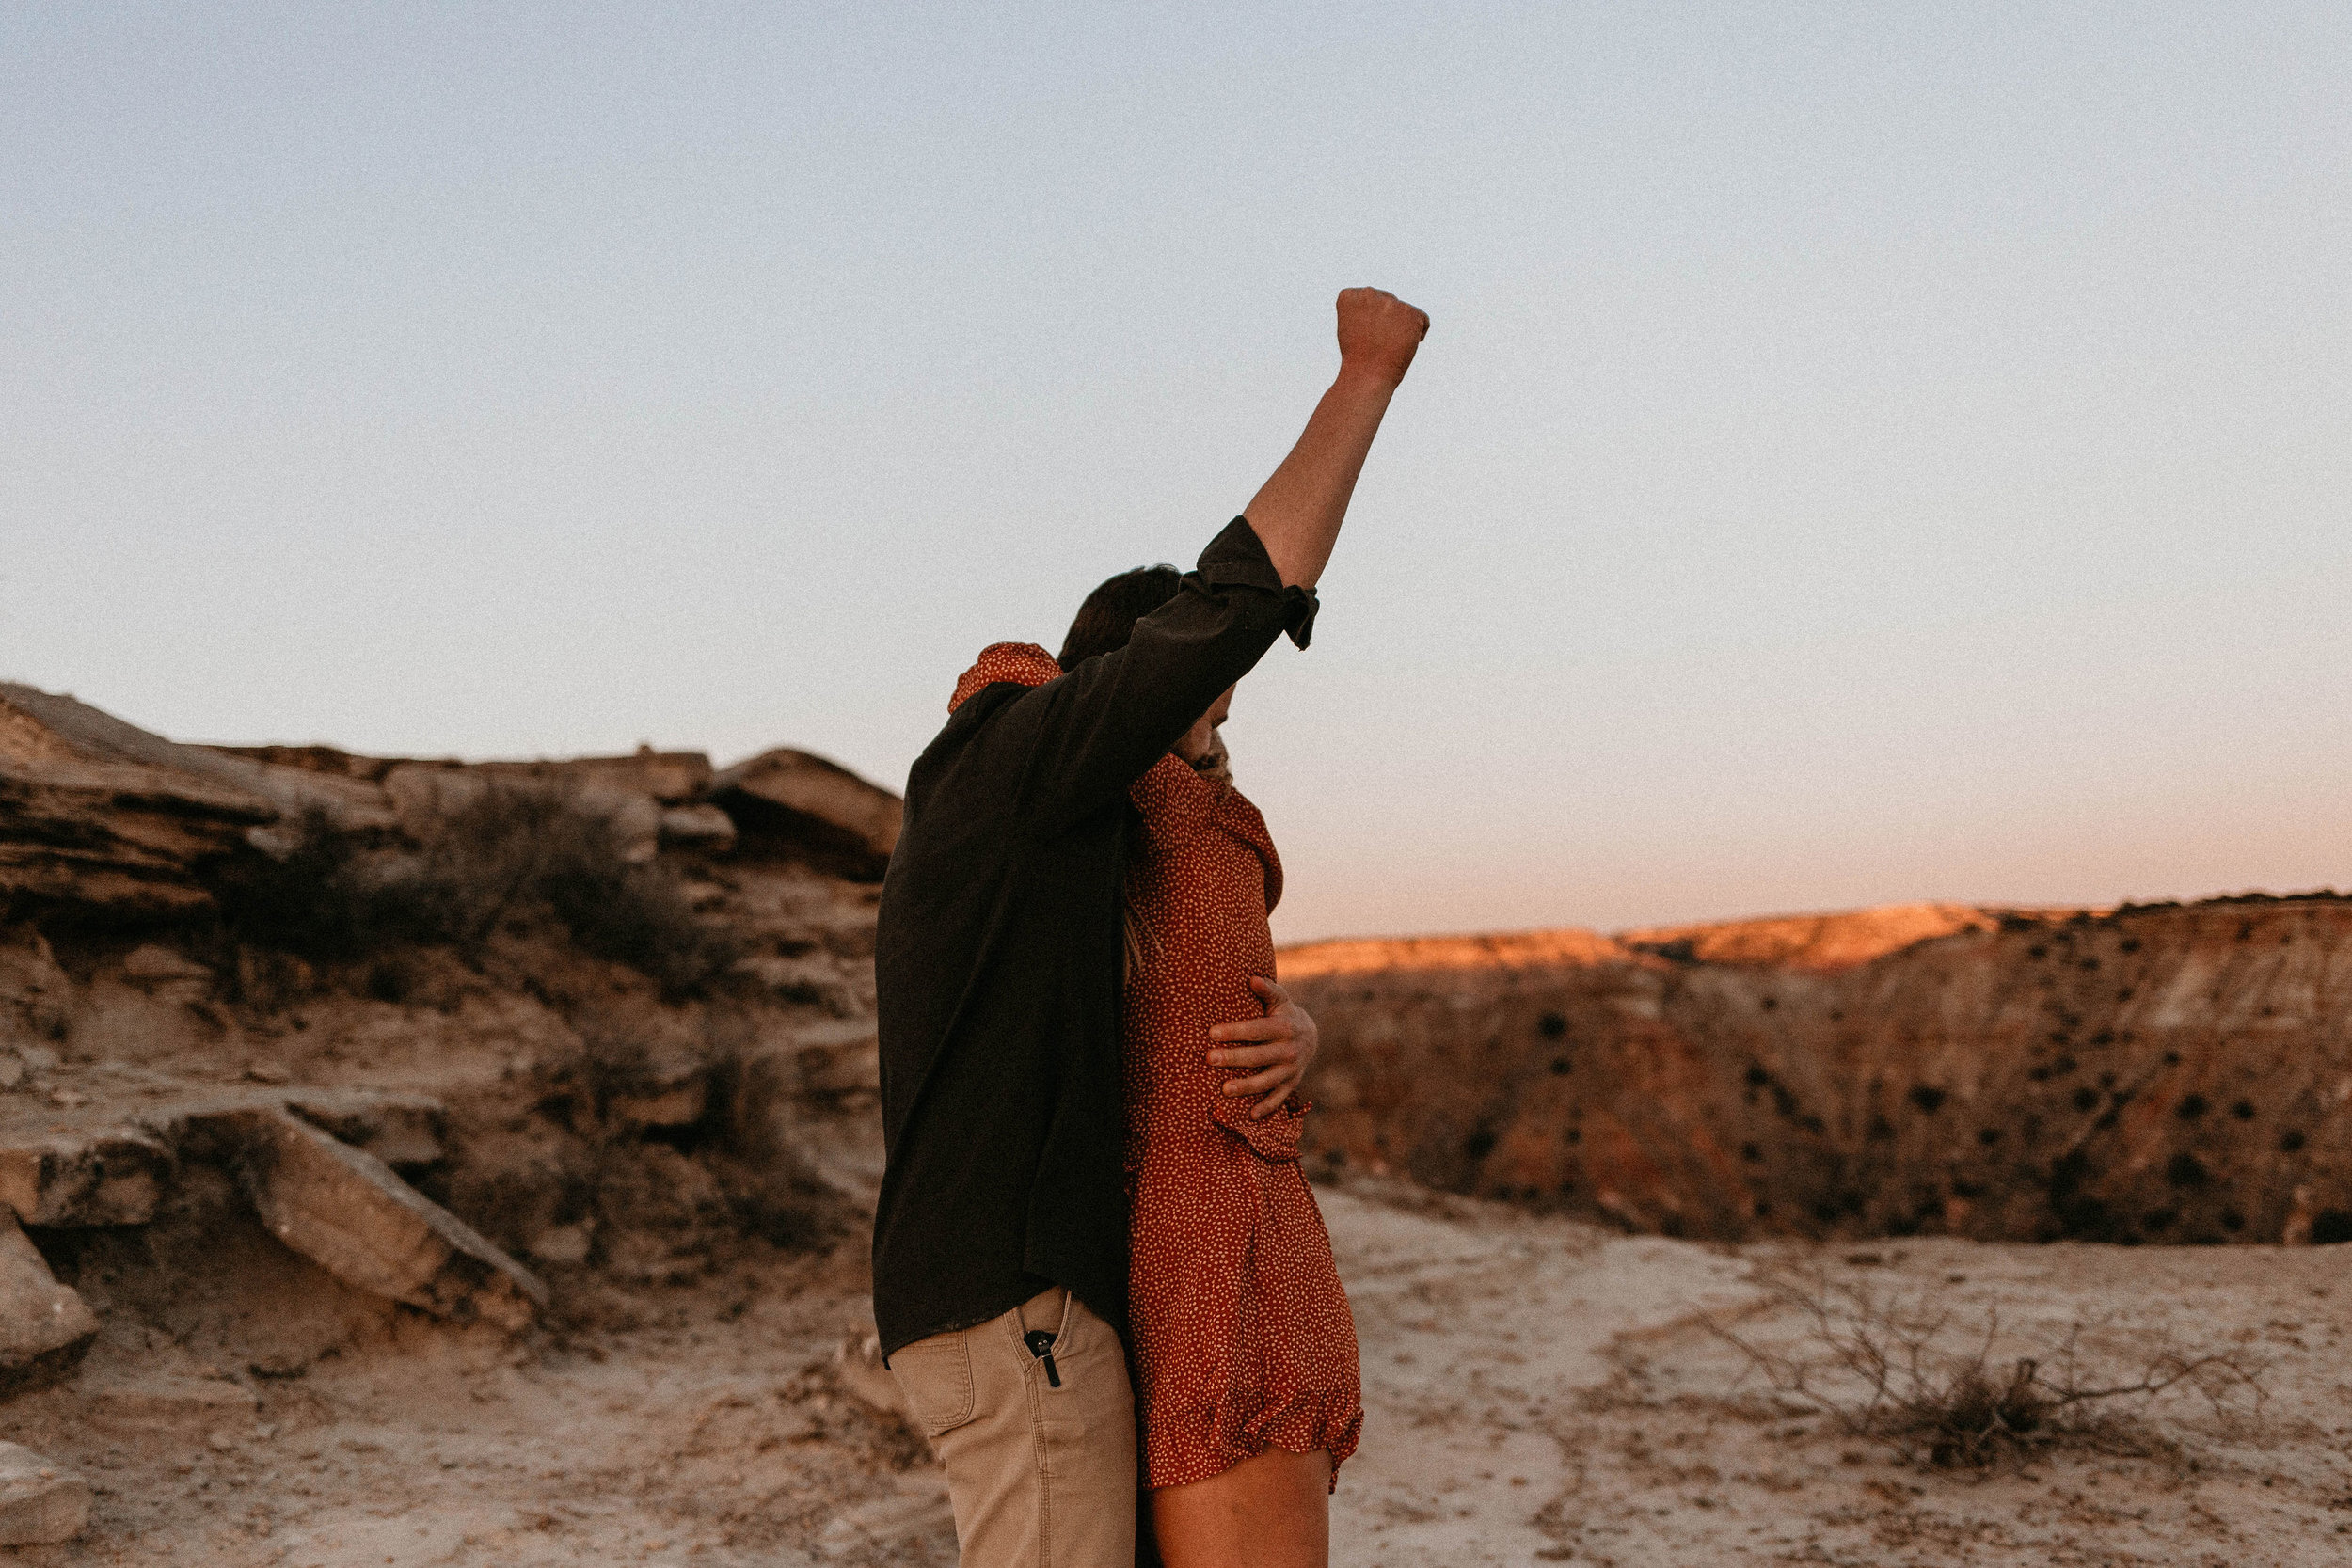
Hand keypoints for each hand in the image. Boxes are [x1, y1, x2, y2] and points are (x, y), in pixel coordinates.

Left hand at [1206, 976, 1320, 1119]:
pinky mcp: (1291, 1084)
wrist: (1311, 1035)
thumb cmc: (1284, 1014)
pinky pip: (1278, 1099)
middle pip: (1258, 1057)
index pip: (1256, 1030)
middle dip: (1234, 1058)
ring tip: (1224, 1089)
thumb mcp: (1280, 1000)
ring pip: (1267, 1081)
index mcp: (1284, 1028)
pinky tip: (1250, 1115)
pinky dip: (1266, 1108)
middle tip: (1210, 1059)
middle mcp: (1289, 1050)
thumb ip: (1267, 990)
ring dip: (1246, 1086)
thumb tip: (1252, 978)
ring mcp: (1291, 1070)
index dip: (1234, 1031)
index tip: (1212, 1033)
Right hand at [1335, 287, 1429, 385]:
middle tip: (1376, 343)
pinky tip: (1404, 346)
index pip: (1366, 300)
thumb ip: (1364, 309)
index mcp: (1350, 296)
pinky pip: (1422, 319)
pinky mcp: (1410, 312)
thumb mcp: (1350, 326)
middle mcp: (1369, 293)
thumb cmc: (1357, 357)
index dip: (1366, 320)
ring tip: (1389, 346)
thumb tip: (1386, 305)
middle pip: (1386, 304)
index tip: (1360, 335)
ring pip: (1404, 312)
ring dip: (1401, 327)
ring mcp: (1391, 302)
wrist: (1367, 376)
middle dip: (1386, 321)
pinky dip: (1418, 333)